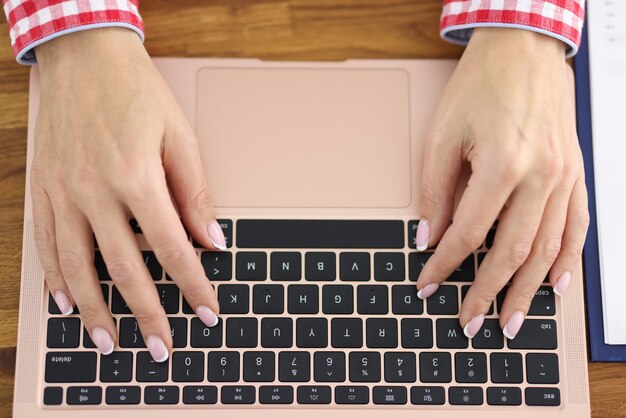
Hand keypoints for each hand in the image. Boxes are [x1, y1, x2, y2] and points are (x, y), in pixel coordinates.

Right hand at [33, 28, 223, 360]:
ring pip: (77, 268)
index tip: (208, 312)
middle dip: (147, 315)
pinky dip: (55, 279)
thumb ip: (195, 192)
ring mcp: (62, 193)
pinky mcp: (42, 188)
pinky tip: (66, 303)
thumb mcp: (179, 135)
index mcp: (136, 178)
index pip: (172, 249)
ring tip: (110, 343)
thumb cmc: (136, 93)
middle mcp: (94, 192)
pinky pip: (44, 244)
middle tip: (162, 349)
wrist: (83, 57)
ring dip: (94, 312)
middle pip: (124, 270)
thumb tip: (214, 239)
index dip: (193, 286)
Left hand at [415, 28, 588, 338]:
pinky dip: (567, 261)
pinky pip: (577, 227)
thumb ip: (434, 192)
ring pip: (547, 250)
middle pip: (511, 253)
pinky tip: (556, 287)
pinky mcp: (576, 174)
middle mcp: (542, 177)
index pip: (467, 234)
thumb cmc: (481, 85)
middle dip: (485, 293)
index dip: (443, 266)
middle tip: (470, 323)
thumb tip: (427, 237)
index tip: (426, 285)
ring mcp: (566, 177)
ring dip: (527, 291)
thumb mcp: (442, 135)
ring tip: (510, 322)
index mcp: (504, 166)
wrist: (524, 49)